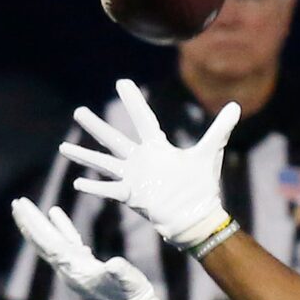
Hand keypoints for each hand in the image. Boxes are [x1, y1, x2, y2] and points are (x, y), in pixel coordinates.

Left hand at [10, 198, 167, 299]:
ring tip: (25, 207)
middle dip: (29, 222)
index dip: (34, 225)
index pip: (48, 243)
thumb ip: (120, 271)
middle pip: (43, 242)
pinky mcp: (83, 262)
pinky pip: (65, 241)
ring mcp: (74, 265)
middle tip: (16, 203)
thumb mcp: (128, 280)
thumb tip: (115, 264)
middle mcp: (68, 267)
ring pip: (50, 241)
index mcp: (74, 268)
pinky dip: (59, 227)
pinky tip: (54, 212)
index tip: (21, 208)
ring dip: (38, 224)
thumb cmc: (129, 294)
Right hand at [61, 78, 237, 251]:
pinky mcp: (132, 196)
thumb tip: (236, 106)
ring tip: (64, 147)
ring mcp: (134, 178)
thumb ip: (220, 129)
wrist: (197, 217)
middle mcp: (141, 160)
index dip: (133, 101)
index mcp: (157, 148)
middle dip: (96, 126)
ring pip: (105, 162)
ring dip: (84, 155)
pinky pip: (108, 190)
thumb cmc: (202, 187)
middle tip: (78, 112)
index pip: (143, 119)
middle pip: (114, 139)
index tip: (121, 82)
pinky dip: (94, 187)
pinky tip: (77, 183)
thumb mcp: (210, 153)